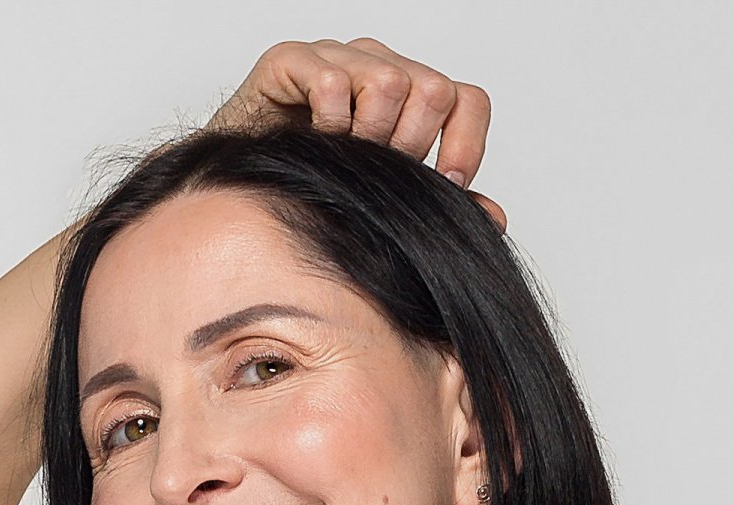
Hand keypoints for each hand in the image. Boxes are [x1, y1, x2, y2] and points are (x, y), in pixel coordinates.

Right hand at [207, 37, 506, 233]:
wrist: (237, 192)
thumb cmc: (312, 192)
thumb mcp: (386, 204)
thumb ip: (436, 206)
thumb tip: (494, 218)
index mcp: (408, 98)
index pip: (466, 100)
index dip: (465, 144)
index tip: (444, 183)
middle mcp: (378, 67)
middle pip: (433, 89)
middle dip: (410, 145)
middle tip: (375, 169)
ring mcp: (336, 57)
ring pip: (389, 82)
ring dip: (366, 135)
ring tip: (339, 155)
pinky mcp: (290, 59)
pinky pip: (330, 81)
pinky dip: (325, 122)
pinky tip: (311, 142)